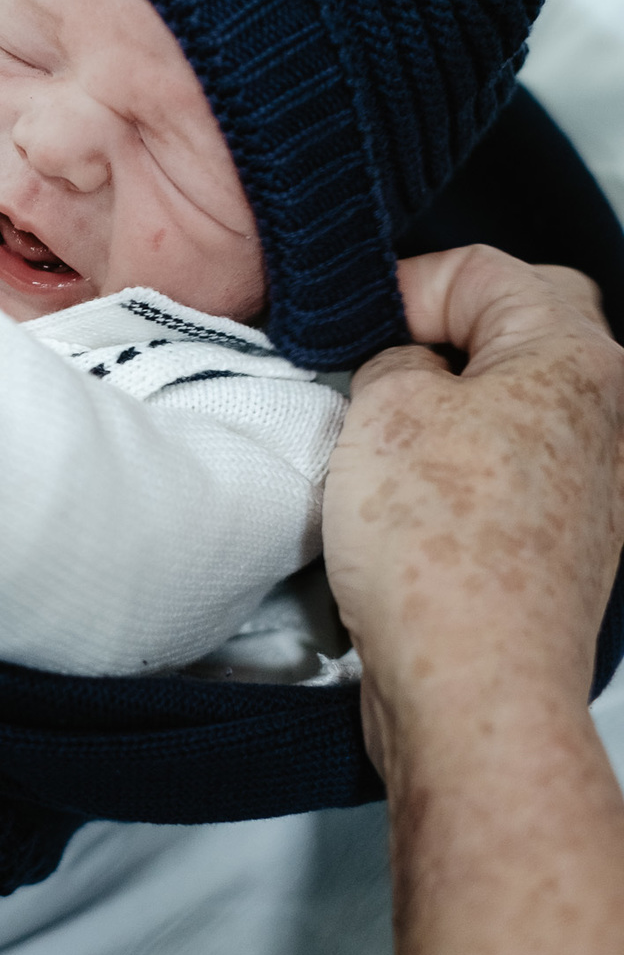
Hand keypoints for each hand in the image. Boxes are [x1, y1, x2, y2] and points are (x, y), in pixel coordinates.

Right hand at [323, 245, 623, 778]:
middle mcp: (606, 416)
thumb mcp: (383, 406)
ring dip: (450, 408)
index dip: (403, 286)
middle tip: (377, 365)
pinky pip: (509, 471)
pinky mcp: (567, 541)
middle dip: (443, 334)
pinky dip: (461, 470)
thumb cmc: (443, 557)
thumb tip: (401, 366)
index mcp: (576, 356)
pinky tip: (410, 501)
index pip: (484, 268)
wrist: (472, 686)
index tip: (356, 326)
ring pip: (514, 403)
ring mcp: (594, 483)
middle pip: (520, 325)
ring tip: (385, 442)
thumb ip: (391, 356)